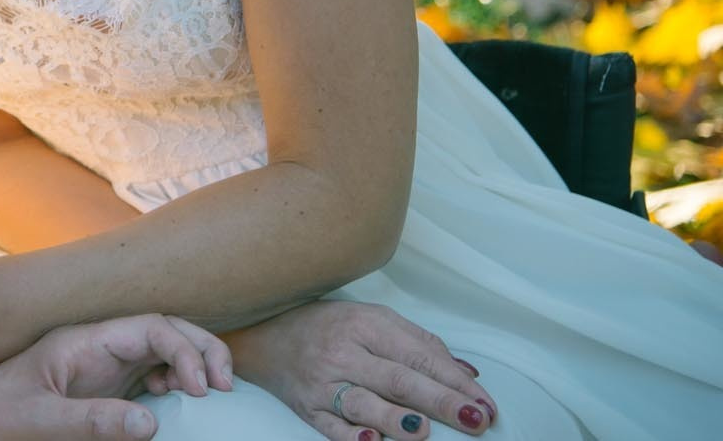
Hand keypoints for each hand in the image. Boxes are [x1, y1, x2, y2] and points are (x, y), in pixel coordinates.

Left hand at [0, 315, 231, 440]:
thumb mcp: (39, 420)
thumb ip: (93, 421)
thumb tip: (152, 422)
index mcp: (83, 341)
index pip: (150, 326)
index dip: (184, 350)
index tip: (201, 389)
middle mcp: (98, 346)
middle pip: (164, 330)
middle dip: (200, 349)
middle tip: (224, 386)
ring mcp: (102, 365)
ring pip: (162, 351)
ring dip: (191, 365)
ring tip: (211, 394)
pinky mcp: (103, 387)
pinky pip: (150, 376)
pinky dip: (172, 384)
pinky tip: (175, 405)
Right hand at [224, 300, 498, 440]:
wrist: (263, 335)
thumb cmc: (328, 327)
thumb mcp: (372, 320)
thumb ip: (419, 343)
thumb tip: (467, 374)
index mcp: (364, 325)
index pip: (418, 354)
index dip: (454, 381)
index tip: (486, 404)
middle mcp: (343, 352)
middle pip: (397, 379)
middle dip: (439, 401)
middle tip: (476, 420)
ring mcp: (322, 382)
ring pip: (363, 402)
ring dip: (395, 419)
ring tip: (423, 430)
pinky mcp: (306, 407)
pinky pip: (330, 426)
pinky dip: (351, 436)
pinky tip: (373, 440)